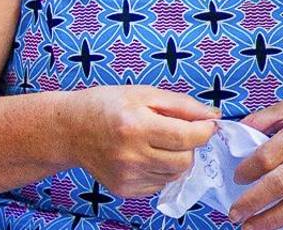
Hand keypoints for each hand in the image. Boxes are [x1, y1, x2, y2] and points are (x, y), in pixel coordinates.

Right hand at [68, 85, 217, 197]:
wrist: (69, 129)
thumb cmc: (105, 105)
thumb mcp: (142, 94)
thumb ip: (181, 105)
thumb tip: (213, 117)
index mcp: (135, 126)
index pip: (187, 137)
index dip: (204, 131)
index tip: (206, 125)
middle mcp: (131, 155)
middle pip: (185, 160)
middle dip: (188, 146)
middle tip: (174, 133)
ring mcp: (127, 175)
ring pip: (174, 174)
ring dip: (174, 159)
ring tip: (155, 143)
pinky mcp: (124, 189)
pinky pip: (159, 184)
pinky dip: (159, 171)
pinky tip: (142, 156)